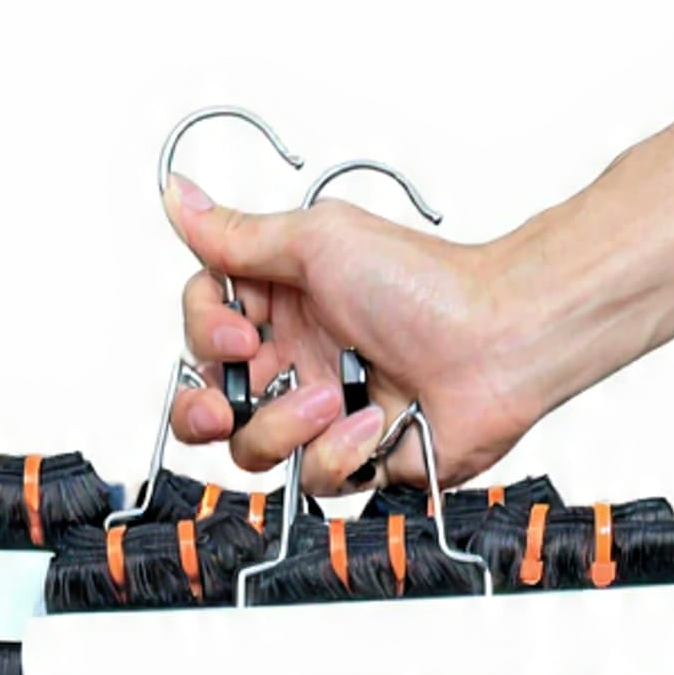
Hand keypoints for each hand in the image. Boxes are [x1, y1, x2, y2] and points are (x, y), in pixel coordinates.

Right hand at [163, 173, 546, 493]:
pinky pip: (313, 478)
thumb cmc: (425, 285)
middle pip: (209, 403)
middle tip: (221, 408)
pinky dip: (340, 451)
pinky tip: (377, 420)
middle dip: (202, 412)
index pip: (203, 332)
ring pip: (252, 450)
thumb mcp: (317, 240)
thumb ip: (237, 235)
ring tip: (331, 398)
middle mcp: (294, 360)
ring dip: (283, 427)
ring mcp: (320, 415)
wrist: (495, 343)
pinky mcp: (352, 459)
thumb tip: (178, 196)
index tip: (237, 334)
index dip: (204, 338)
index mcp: (281, 306)